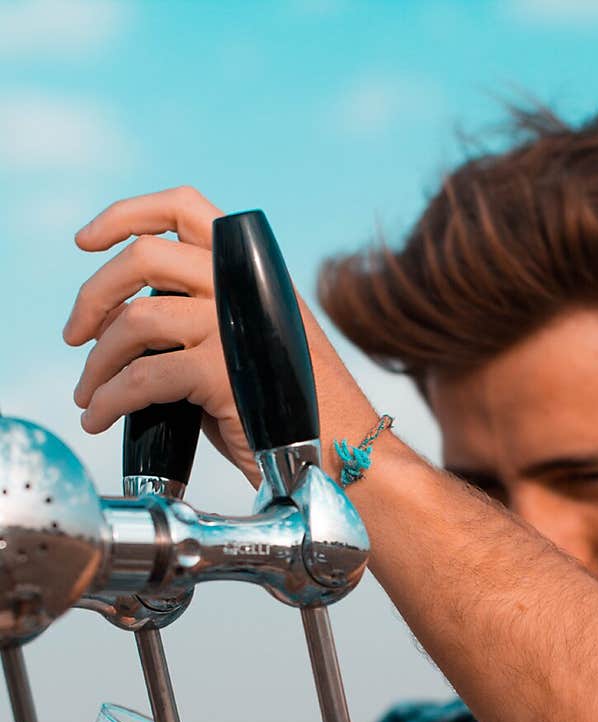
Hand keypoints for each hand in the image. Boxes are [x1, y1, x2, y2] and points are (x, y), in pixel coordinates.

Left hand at [64, 186, 376, 484]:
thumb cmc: (290, 412)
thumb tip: (126, 324)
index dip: (126, 215)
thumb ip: (199, 317)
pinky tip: (102, 417)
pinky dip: (110, 399)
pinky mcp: (221, 372)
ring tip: (89, 394)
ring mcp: (233, 325)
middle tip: (76, 335)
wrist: (339, 454)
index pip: (184, 208)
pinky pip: (142, 376)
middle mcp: (244, 285)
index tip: (88, 242)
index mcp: (251, 270)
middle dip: (94, 295)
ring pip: (135, 318)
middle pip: (144, 256)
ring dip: (97, 361)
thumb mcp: (248, 343)